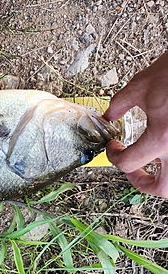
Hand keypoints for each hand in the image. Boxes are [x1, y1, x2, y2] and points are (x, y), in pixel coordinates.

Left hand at [104, 51, 167, 196]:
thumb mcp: (142, 84)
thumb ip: (120, 104)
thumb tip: (110, 115)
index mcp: (162, 138)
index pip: (128, 162)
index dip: (113, 156)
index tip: (113, 147)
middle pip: (161, 188)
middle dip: (142, 183)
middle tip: (133, 170)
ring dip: (165, 179)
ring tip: (155, 167)